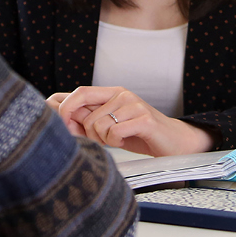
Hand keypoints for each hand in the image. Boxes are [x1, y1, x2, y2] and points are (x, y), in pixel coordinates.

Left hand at [53, 86, 213, 156]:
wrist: (173, 142)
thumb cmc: (139, 134)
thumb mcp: (111, 125)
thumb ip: (89, 119)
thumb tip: (62, 118)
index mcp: (113, 93)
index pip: (80, 93)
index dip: (66, 109)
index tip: (65, 127)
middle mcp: (123, 95)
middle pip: (88, 117)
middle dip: (91, 136)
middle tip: (105, 140)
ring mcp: (134, 105)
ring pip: (99, 127)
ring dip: (106, 141)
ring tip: (120, 139)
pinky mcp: (144, 119)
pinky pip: (114, 134)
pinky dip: (116, 143)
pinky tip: (128, 141)